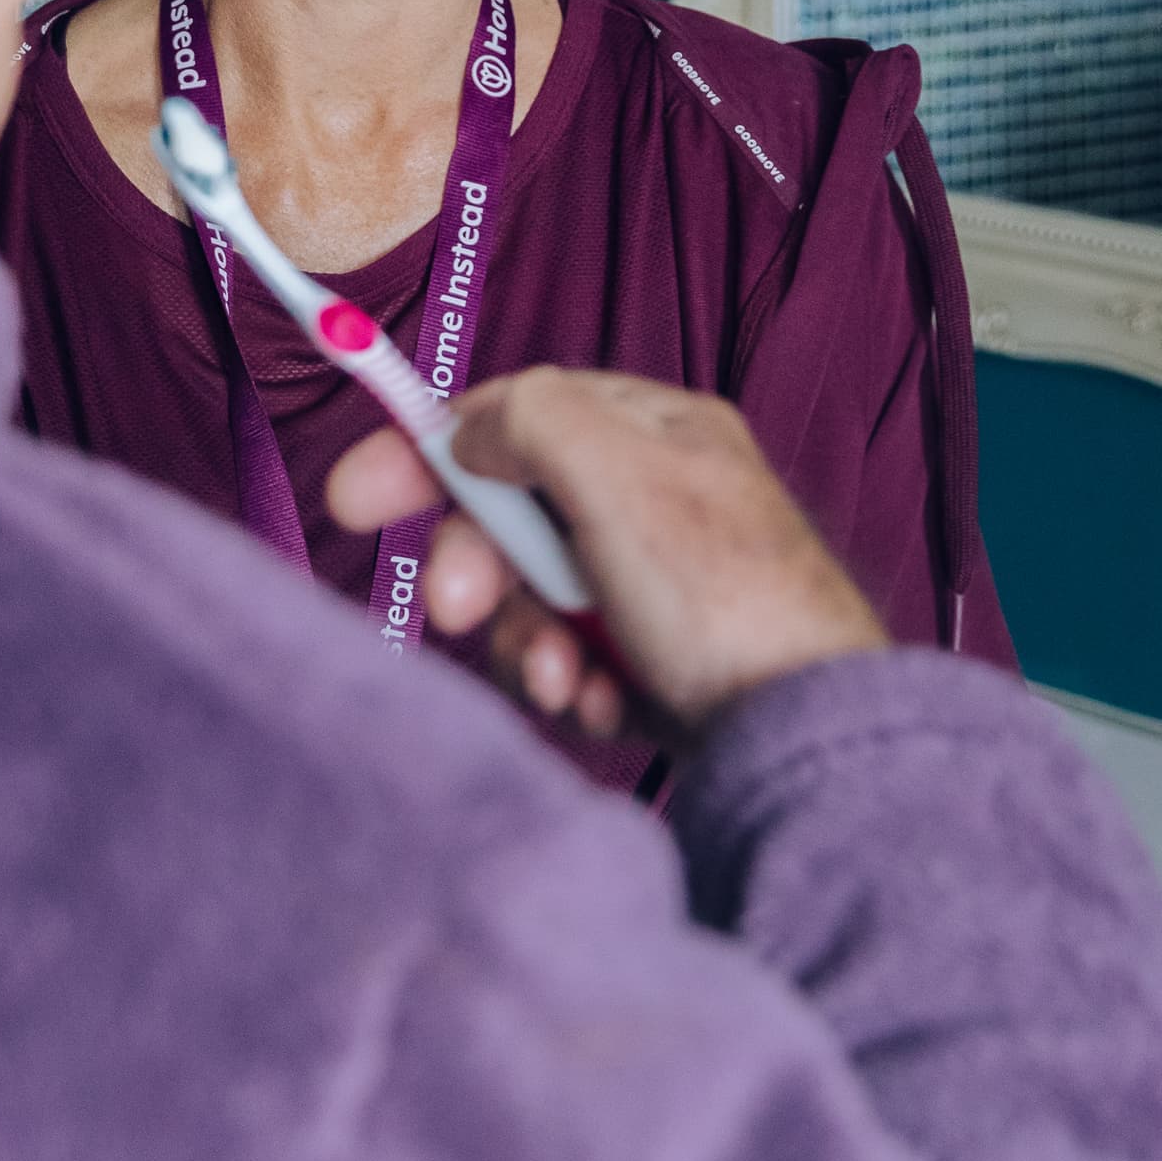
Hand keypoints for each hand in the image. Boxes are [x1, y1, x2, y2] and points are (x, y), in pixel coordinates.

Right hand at [325, 368, 887, 744]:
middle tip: (457, 609)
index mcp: (656, 434)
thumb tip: (471, 427)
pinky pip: (568, 664)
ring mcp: (653, 589)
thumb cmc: (728, 601)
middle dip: (479, 569)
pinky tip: (606, 707)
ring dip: (527, 643)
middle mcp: (655, 503)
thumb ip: (531, 422)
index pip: (515, 416)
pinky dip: (571, 688)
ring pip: (531, 601)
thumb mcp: (619, 478)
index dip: (427, 450)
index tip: (353, 498)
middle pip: (512, 517)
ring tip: (564, 680)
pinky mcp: (653, 666)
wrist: (808, 744)